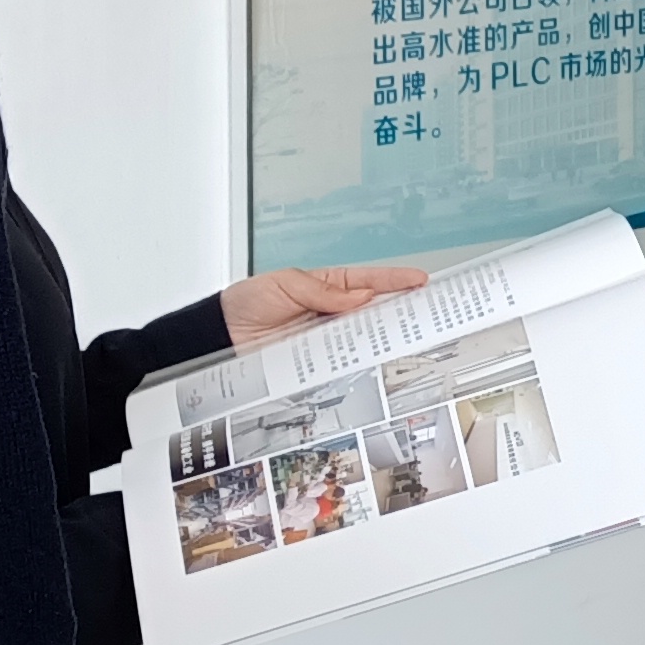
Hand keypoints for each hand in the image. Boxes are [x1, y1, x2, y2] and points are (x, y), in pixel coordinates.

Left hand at [220, 263, 428, 345]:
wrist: (218, 337)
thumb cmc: (245, 304)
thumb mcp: (284, 284)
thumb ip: (322, 291)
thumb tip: (360, 297)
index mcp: (326, 288)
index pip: (367, 281)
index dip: (395, 280)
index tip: (420, 279)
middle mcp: (330, 314)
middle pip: (372, 312)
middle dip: (399, 310)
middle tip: (425, 311)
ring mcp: (325, 341)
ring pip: (361, 338)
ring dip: (381, 338)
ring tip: (406, 335)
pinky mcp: (315, 364)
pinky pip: (341, 363)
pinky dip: (356, 362)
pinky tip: (372, 360)